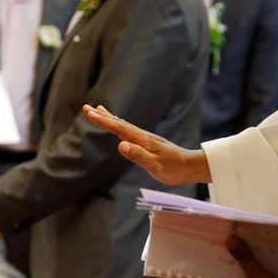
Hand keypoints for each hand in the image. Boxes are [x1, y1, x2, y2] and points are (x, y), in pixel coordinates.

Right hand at [82, 104, 211, 184]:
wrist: (190, 167)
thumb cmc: (174, 169)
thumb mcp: (155, 166)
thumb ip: (138, 155)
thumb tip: (120, 145)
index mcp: (142, 140)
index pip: (119, 128)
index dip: (103, 120)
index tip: (89, 113)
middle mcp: (143, 136)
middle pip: (119, 123)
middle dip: (102, 116)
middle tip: (86, 108)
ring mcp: (145, 138)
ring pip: (124, 125)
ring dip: (110, 118)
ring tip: (99, 110)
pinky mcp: (148, 143)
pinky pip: (129, 131)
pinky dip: (120, 125)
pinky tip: (119, 126)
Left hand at [222, 236, 277, 277]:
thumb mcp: (255, 276)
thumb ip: (244, 259)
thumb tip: (229, 241)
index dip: (222, 272)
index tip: (219, 258)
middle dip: (240, 269)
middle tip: (238, 251)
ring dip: (256, 273)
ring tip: (255, 255)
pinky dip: (269, 277)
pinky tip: (273, 266)